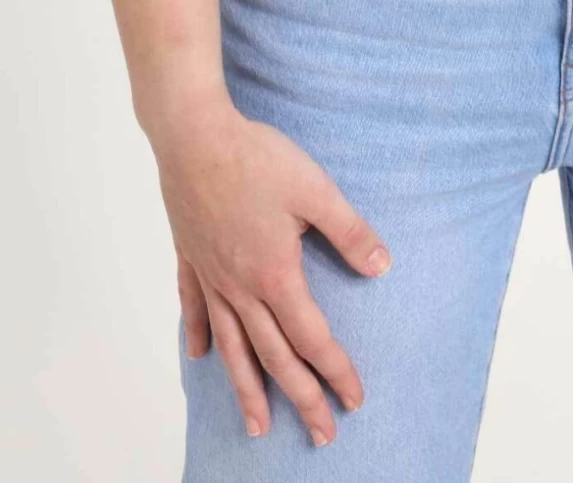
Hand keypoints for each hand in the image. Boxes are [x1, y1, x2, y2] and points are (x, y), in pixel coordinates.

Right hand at [153, 96, 393, 446]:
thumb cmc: (256, 158)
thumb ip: (350, 232)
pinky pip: (193, 308)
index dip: (335, 371)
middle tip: (321, 435)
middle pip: (273, 357)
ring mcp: (211, 276)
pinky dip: (198, 335)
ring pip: (232, 347)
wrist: (194, 135)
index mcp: (275, 275)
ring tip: (258, 426)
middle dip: (301, 399)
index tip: (353, 400)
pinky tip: (200, 356)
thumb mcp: (316, 189)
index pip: (311, 338)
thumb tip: (382, 268)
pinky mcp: (190, 258)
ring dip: (247, 389)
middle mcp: (241, 287)